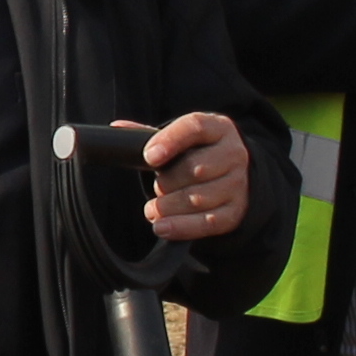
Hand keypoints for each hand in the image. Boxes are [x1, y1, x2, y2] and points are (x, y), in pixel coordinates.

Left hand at [136, 110, 249, 241]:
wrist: (234, 175)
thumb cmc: (199, 152)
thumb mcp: (181, 138)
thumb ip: (151, 134)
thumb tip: (117, 128)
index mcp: (218, 128)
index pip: (195, 127)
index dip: (170, 141)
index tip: (149, 157)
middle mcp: (233, 154)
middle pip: (195, 168)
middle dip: (167, 181)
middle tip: (155, 188)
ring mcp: (238, 184)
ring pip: (199, 198)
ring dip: (169, 207)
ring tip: (152, 210)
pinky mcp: (235, 211)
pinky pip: (208, 222)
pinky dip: (182, 227)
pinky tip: (161, 227)